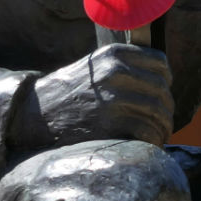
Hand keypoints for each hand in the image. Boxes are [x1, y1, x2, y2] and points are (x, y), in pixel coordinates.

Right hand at [11, 43, 173, 148]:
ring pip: (159, 114)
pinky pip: (147, 132)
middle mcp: (116, 72)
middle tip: (162, 124)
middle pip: (162, 92)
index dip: (166, 84)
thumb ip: (124, 68)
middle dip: (166, 112)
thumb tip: (162, 83)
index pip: (160, 65)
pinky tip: (147, 146)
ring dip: (162, 129)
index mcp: (114, 54)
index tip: (162, 96)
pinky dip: (152, 141)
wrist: (34, 114)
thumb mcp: (95, 67)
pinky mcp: (110, 123)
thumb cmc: (68, 93)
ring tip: (157, 137)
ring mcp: (113, 98)